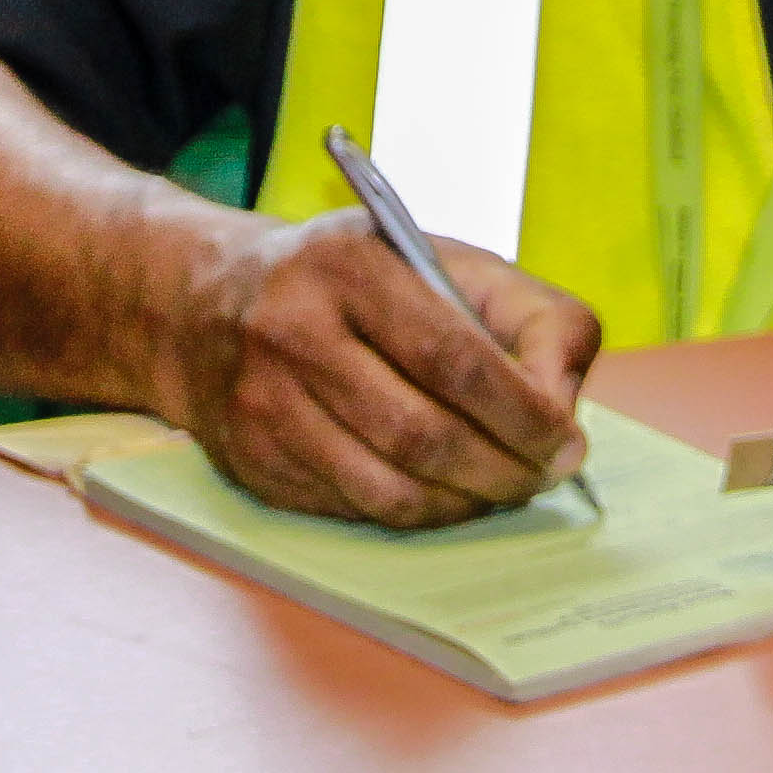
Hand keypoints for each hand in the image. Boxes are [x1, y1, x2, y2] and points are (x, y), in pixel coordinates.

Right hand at [163, 209, 601, 528]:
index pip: (455, 359)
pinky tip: (442, 491)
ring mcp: (264, 404)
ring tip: (500, 488)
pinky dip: (415, 513)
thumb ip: (526, 316)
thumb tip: (562, 406)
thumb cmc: (353, 281)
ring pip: (390, 492)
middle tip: (543, 477)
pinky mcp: (252, 463)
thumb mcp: (441, 259)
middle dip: (504, 471)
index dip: (523, 414)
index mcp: (350, 264)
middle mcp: (294, 331)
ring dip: (464, 504)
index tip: (566, 442)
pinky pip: (355, 511)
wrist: (206, 303)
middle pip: (424, 435)